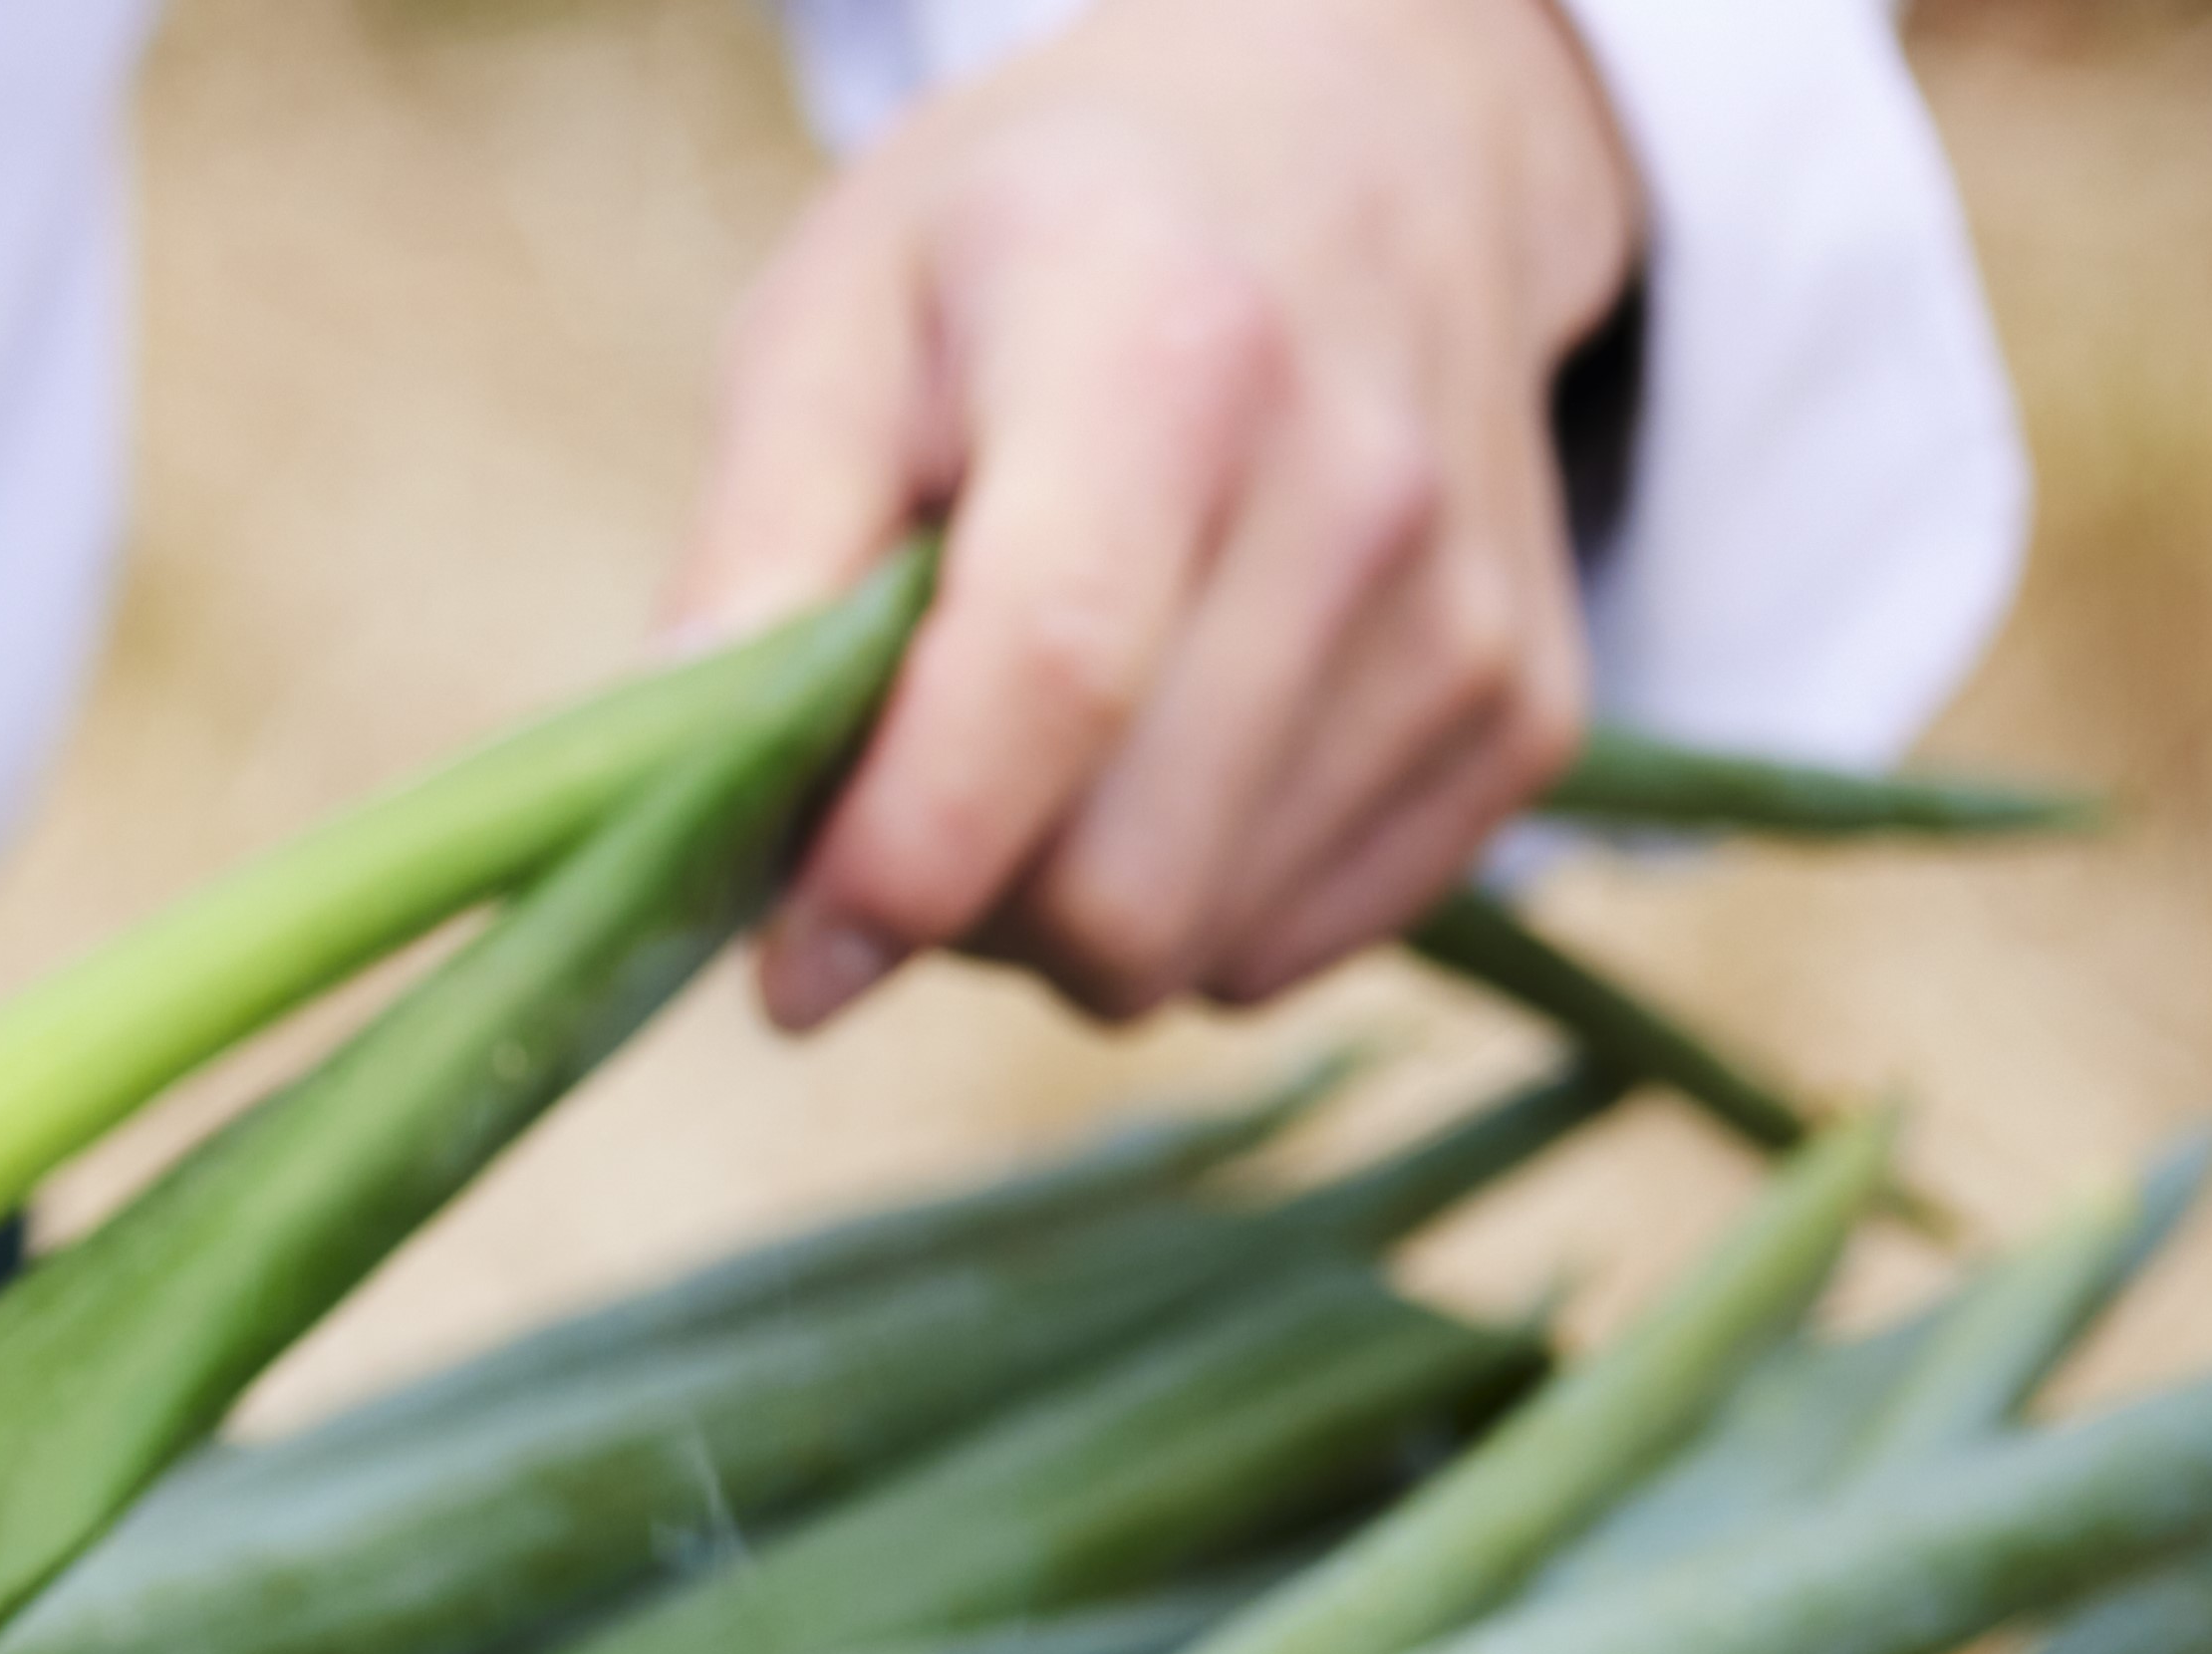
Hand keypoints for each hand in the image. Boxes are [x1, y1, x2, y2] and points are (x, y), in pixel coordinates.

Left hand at [678, 0, 1639, 1031]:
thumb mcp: (840, 313)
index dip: (897, 863)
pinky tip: (1161, 756)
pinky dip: (1188, 909)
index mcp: (1166, 346)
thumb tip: (686, 788)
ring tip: (1035, 740)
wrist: (1362, 138)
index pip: (1049, 671)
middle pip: (1122, 883)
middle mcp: (1356, 485)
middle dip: (963, 907)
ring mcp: (1465, 611)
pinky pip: (1289, 951)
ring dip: (1065, 914)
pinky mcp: (1525, 715)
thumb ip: (758, 550)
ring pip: (1197, 949)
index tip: (790, 956)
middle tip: (902, 785)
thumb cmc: (1043, 238)